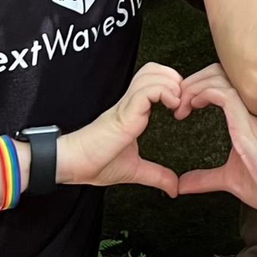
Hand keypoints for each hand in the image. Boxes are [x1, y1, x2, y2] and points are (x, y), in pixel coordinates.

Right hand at [56, 62, 181, 196]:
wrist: (73, 165)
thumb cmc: (96, 163)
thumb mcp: (134, 170)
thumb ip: (156, 175)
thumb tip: (174, 188)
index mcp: (133, 110)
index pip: (154, 78)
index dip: (172, 84)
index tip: (183, 106)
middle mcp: (130, 102)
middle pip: (154, 68)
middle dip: (174, 77)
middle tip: (182, 100)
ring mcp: (127, 105)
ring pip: (152, 74)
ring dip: (172, 84)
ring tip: (177, 104)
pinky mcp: (124, 113)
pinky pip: (147, 90)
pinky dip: (165, 93)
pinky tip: (171, 106)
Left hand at [176, 64, 256, 214]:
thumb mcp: (230, 179)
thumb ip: (207, 178)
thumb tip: (182, 184)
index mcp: (244, 119)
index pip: (220, 84)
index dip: (197, 86)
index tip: (181, 105)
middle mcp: (247, 111)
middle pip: (218, 73)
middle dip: (192, 81)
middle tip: (176, 101)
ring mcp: (249, 116)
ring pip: (220, 78)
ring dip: (195, 85)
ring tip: (181, 102)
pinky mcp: (248, 126)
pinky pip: (226, 95)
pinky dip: (205, 93)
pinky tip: (194, 104)